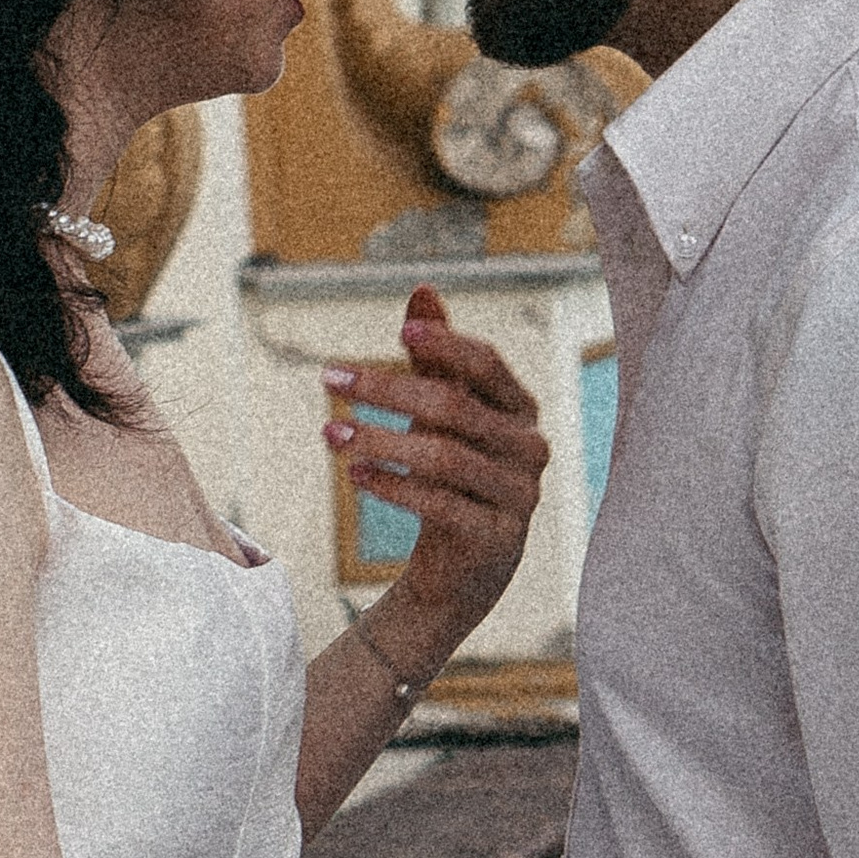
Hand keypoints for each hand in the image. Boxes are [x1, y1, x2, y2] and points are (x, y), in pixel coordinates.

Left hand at [321, 289, 546, 665]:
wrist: (463, 568)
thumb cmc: (453, 475)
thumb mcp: (445, 413)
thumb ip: (437, 357)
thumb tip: (422, 289)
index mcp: (521, 408)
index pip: (487, 363)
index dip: (445, 343)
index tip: (398, 333)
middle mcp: (529, 448)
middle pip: (455, 406)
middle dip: (386, 389)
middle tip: (329, 379)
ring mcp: (518, 495)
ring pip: (444, 457)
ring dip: (379, 440)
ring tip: (329, 434)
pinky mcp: (496, 538)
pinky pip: (441, 504)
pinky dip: (393, 486)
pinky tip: (356, 474)